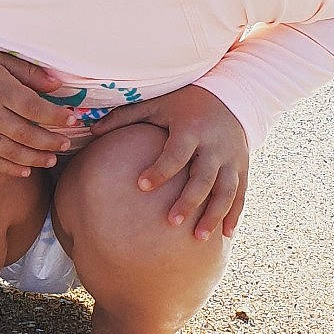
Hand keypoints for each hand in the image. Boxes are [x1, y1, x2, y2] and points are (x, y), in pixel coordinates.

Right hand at [0, 44, 84, 178]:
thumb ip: (29, 73)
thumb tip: (58, 85)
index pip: (35, 108)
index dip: (56, 117)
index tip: (73, 120)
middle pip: (26, 134)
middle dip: (50, 141)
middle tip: (66, 143)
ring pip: (10, 152)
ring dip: (34, 158)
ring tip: (51, 160)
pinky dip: (10, 168)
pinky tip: (26, 170)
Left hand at [88, 84, 248, 237]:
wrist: (230, 96)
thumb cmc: (184, 103)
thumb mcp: (156, 105)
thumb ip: (125, 117)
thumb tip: (91, 129)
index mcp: (191, 128)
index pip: (175, 153)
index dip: (160, 170)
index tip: (141, 186)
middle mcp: (214, 145)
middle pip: (204, 177)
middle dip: (188, 200)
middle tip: (170, 222)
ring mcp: (232, 158)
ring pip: (226, 190)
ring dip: (214, 214)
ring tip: (198, 237)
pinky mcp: (242, 167)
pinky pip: (240, 193)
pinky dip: (234, 214)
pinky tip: (225, 235)